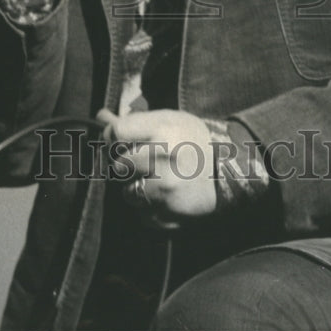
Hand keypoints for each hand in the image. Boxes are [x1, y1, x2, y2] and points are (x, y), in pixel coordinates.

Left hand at [97, 108, 216, 219]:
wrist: (230, 171)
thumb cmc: (194, 139)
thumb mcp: (169, 120)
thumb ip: (134, 121)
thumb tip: (100, 116)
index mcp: (163, 130)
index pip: (116, 133)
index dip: (113, 138)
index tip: (120, 141)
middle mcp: (162, 158)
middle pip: (118, 165)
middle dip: (127, 165)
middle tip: (144, 162)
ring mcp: (165, 188)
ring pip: (126, 193)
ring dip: (136, 189)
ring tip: (158, 180)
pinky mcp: (168, 213)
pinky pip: (142, 214)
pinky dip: (149, 209)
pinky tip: (166, 197)